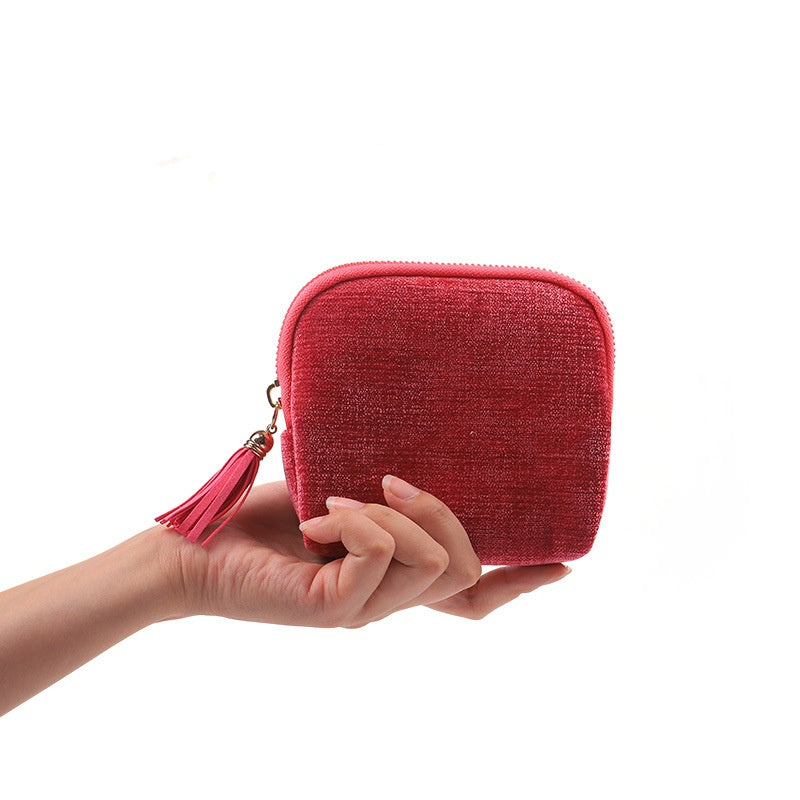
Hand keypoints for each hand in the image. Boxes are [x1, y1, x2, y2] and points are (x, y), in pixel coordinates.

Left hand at [163, 476, 570, 627]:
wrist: (197, 545)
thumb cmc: (263, 516)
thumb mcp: (341, 489)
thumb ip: (384, 490)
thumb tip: (418, 458)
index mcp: (394, 574)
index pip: (471, 595)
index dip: (521, 582)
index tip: (566, 565)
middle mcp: (388, 599)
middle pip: (468, 571)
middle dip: (445, 512)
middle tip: (395, 480)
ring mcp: (365, 610)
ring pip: (436, 565)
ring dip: (396, 513)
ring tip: (342, 498)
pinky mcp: (337, 609)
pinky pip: (382, 556)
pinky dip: (357, 520)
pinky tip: (317, 515)